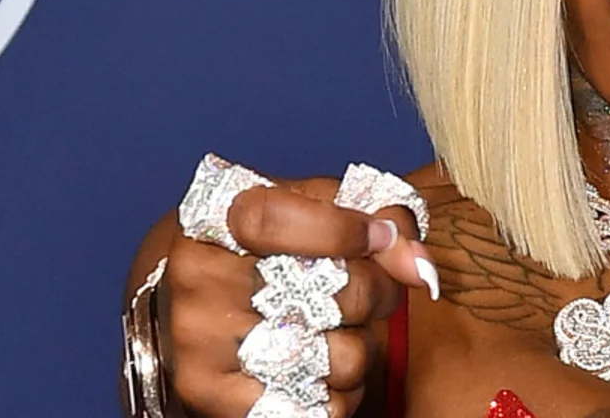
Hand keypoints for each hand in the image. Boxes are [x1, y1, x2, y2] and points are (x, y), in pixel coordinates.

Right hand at [162, 176, 437, 417]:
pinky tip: (319, 368)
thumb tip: (419, 266)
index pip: (276, 220)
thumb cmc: (268, 250)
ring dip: (360, 347)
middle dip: (376, 291)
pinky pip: (323, 405)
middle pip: (331, 291)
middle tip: (371, 289)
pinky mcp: (214, 398)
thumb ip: (373, 216)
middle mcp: (198, 280)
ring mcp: (200, 343)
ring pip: (340, 356)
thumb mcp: (312, 211)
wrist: (189, 309)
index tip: (380, 235)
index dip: (343, 229)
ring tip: (335, 330)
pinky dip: (342, 391)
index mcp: (214, 220)